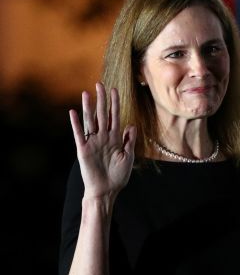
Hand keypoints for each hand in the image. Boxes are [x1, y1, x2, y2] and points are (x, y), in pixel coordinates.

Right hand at [70, 82, 136, 199]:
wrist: (107, 190)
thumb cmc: (118, 175)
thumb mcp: (128, 156)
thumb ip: (129, 141)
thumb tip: (131, 125)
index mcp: (115, 138)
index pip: (114, 116)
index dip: (115, 104)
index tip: (115, 90)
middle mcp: (103, 137)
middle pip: (102, 114)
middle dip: (102, 100)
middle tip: (100, 84)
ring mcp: (93, 142)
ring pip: (90, 121)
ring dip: (89, 107)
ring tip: (87, 93)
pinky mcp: (83, 150)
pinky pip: (79, 134)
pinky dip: (76, 124)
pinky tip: (73, 112)